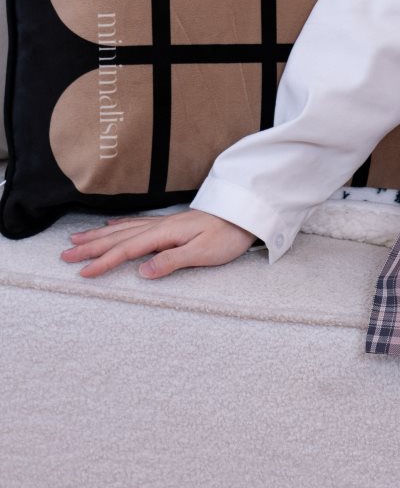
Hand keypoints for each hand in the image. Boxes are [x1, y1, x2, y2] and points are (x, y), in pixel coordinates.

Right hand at [60, 209, 258, 278]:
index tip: (83, 272)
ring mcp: (164, 224)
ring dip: (98, 235)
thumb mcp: (203, 253)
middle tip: (65, 254)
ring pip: (123, 229)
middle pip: (117, 237)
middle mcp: (160, 226)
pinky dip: (118, 225)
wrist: (247, 215)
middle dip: (90, 246)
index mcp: (165, 234)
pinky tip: (110, 225)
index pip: (127, 250)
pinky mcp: (171, 224)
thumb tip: (143, 271)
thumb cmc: (228, 236)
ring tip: (76, 239)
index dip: (103, 262)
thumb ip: (172, 261)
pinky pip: (135, 223)